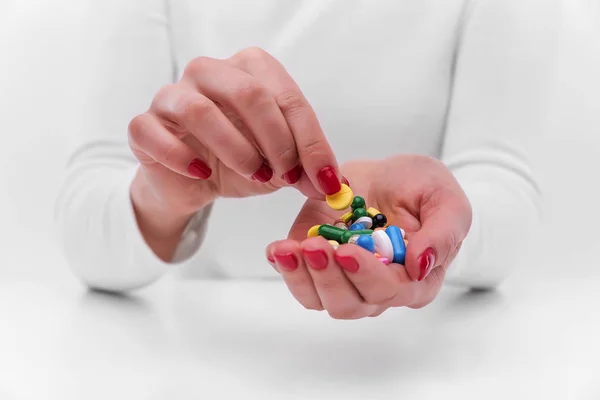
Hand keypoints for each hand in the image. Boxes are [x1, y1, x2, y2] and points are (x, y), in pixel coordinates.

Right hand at [127, 47, 341, 259]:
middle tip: (287, 176)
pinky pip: (152, 132)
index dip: (311, 141)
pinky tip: (201, 174)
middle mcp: (210, 72)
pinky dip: (180, 157)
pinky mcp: (143, 124)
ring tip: (252, 174)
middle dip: (276, 141)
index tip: (326, 179)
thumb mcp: (280, 165)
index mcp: (249, 70)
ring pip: (200, 110)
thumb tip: (334, 183)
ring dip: (235, 149)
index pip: (287, 97)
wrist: (193, 181)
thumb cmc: (239, 162)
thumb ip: (306, 168)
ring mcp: (172, 95)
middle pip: (248, 93)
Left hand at [266, 155, 471, 318]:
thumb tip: (421, 265)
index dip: (367, 275)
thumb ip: (443, 233)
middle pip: (350, 303)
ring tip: (289, 250)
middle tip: (315, 246)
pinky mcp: (316, 265)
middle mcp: (377, 289)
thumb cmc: (422, 189)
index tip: (348, 250)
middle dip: (329, 276)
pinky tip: (278, 250)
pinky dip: (286, 269)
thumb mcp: (445, 200)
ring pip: (320, 299)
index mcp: (414, 280)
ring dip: (302, 277)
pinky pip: (300, 282)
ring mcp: (344, 279)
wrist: (389, 176)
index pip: (390, 291)